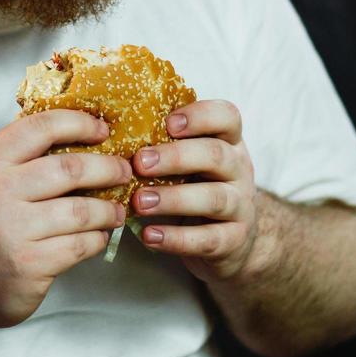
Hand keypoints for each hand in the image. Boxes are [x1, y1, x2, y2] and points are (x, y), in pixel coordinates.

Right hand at [0, 111, 131, 330]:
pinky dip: (96, 239)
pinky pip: (79, 245)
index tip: (102, 129)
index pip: (40, 128)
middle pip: (70, 168)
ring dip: (108, 209)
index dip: (79, 123)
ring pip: (81, 211)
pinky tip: (98, 236)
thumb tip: (73, 135)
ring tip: (116, 209)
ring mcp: (13, 231)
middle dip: (108, 167)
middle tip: (124, 170)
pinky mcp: (30, 265)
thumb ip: (15, 158)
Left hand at [130, 99, 258, 282]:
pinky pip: (208, 239)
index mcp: (228, 141)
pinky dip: (177, 238)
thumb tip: (114, 124)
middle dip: (176, 157)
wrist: (229, 239)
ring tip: (139, 202)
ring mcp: (241, 206)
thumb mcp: (189, 160)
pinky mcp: (234, 240)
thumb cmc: (196, 186)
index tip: (167, 123)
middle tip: (140, 163)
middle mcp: (240, 169)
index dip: (200, 116)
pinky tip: (149, 236)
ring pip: (214, 198)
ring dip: (173, 199)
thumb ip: (164, 142)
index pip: (227, 116)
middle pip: (216, 155)